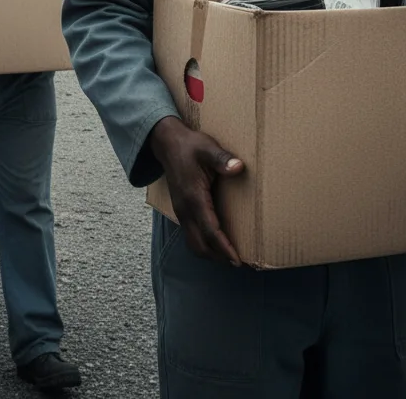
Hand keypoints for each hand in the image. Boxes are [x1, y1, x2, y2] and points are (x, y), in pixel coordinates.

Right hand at [149, 115, 244, 265]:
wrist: (167, 143)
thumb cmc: (190, 145)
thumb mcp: (207, 148)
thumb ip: (222, 159)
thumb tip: (238, 167)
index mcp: (193, 197)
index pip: (210, 230)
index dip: (224, 247)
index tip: (237, 260)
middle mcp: (185, 209)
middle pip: (200, 244)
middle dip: (218, 256)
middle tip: (238, 262)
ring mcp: (181, 211)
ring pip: (193, 242)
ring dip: (210, 252)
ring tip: (228, 256)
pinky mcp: (180, 210)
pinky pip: (191, 234)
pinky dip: (204, 243)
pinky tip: (216, 240)